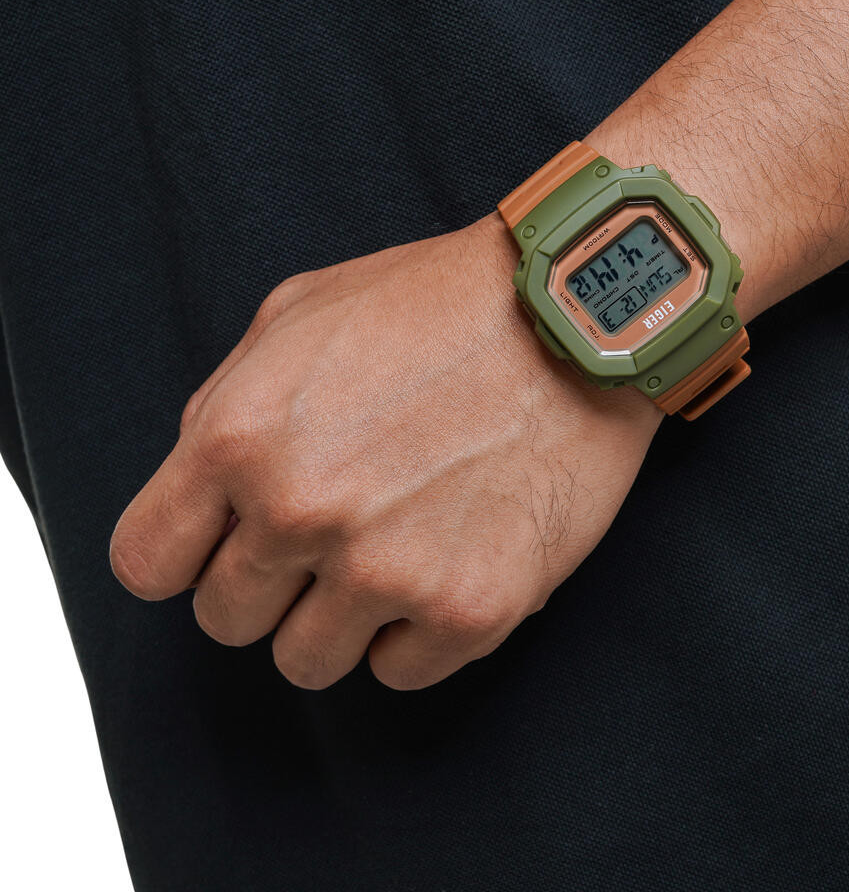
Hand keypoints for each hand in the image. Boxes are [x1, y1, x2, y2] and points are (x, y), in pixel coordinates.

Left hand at [110, 214, 661, 689]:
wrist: (573, 318)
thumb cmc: (436, 305)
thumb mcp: (296, 315)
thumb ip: (224, 406)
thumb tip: (203, 494)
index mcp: (241, 440)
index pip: (147, 564)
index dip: (184, 556)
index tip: (222, 546)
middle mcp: (302, 514)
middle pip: (227, 620)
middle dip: (266, 583)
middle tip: (329, 533)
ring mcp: (388, 571)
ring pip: (307, 662)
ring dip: (338, 616)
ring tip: (391, 550)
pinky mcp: (470, 608)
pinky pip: (399, 671)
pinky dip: (414, 632)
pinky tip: (445, 564)